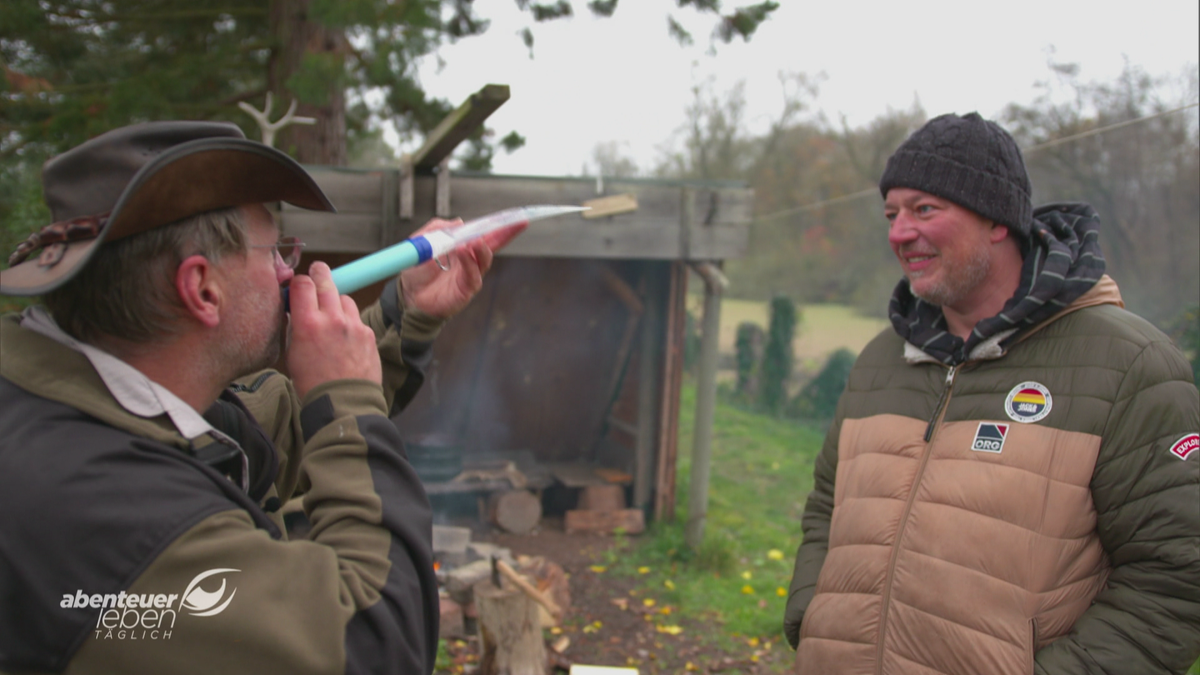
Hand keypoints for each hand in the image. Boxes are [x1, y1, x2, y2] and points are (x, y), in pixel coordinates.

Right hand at [286, 261, 382, 399]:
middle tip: (318, 271)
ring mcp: (353, 325)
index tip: (298, 284)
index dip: (299, 281)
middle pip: (326, 281)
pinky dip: (350, 321)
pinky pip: (356, 318)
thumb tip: (297, 309)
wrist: (344, 403)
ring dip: (336, 301)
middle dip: (320, 274)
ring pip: (344, 298)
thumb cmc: (312, 383)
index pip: (302, 284)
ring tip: (331, 314)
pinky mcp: (368, 333)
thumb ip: (295, 326)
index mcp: (307, 323)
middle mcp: (332, 319)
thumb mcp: (292, 353)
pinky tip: (345, 336)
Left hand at [399, 217, 526, 318]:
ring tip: (474, 240)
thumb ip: (437, 228)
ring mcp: (470, 275)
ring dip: (481, 247)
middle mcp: (471, 260)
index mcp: (463, 246)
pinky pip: (473, 275)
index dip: (499, 224)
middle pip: (494, 245)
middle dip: (507, 233)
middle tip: (518, 222)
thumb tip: (458, 222)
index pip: (484, 233)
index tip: (515, 215)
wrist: (407, 294)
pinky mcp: (466, 290)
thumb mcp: (422, 241)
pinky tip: (462, 252)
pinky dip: (469, 262)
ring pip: (484, 259)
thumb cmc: (417, 270)